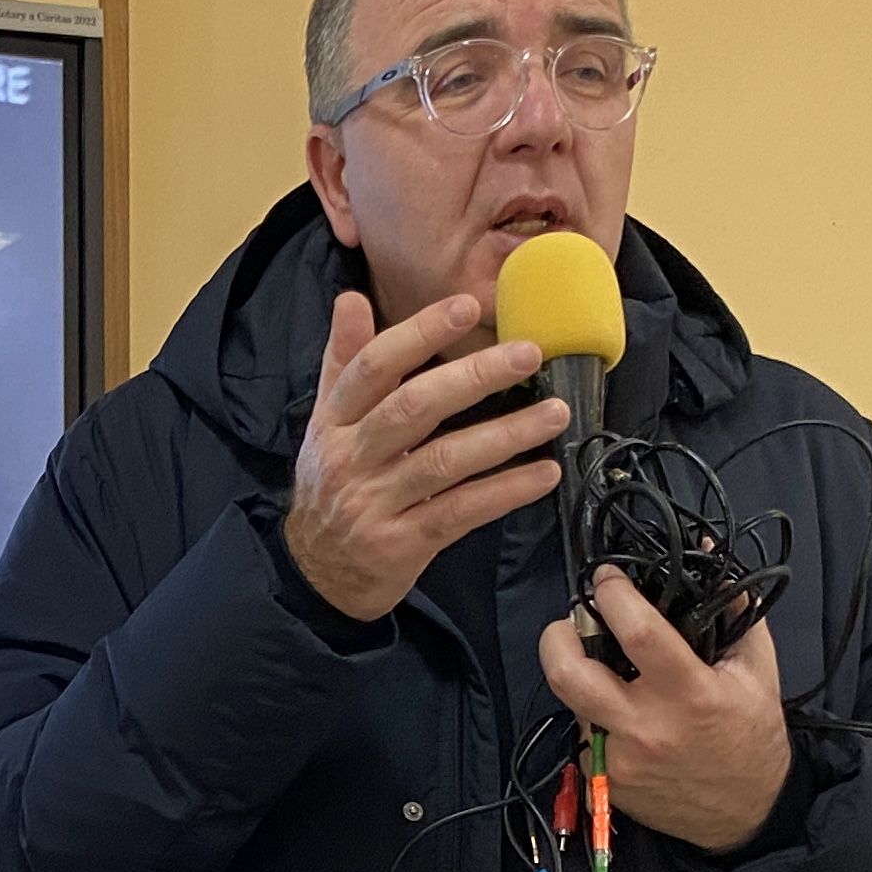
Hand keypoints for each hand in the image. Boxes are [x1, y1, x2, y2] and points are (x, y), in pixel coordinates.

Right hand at [280, 292, 570, 623]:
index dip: (419, 333)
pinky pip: (460, 512)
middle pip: (413, 407)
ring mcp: (375, 503)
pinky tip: (543, 474)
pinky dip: (504, 491)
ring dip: (506, 434)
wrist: (316, 573)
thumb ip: (344, 362)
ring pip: (444, 461)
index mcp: (335, 420)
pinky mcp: (401, 544)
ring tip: (555, 414)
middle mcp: (351, 458)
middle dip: (474, 376)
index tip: (467, 306)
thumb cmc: (334, 486)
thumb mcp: (327, 423)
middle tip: (528, 353)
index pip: (374, 366)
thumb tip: (351, 298)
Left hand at [535, 567, 793, 852]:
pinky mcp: (606, 784)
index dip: (613, 594)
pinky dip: (597, 718)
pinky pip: (585, 736)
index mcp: (689, 693)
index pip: (637, 632)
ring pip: (573, 703)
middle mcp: (647, 728)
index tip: (605, 577)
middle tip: (569, 624)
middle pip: (568, 674)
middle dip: (556, 637)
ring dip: (582, 679)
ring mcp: (620, 760)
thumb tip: (710, 554)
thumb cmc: (752, 734)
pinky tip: (625, 718)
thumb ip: (734, 609)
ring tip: (609, 674)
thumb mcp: (757, 668)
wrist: (748, 812)